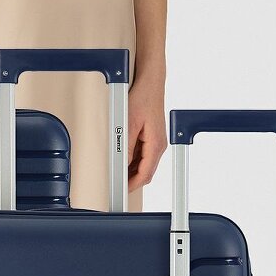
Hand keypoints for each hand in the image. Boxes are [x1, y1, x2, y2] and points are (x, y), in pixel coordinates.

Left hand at [126, 73, 167, 190]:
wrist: (150, 84)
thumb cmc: (142, 99)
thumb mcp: (129, 123)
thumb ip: (127, 147)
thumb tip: (123, 164)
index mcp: (156, 145)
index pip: (146, 174)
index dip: (132, 185)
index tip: (122, 191)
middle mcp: (159, 145)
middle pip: (146, 172)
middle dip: (132, 180)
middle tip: (117, 186)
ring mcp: (156, 141)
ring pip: (144, 164)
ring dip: (132, 171)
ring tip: (117, 175)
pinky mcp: (151, 137)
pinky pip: (143, 155)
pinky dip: (133, 161)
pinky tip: (123, 160)